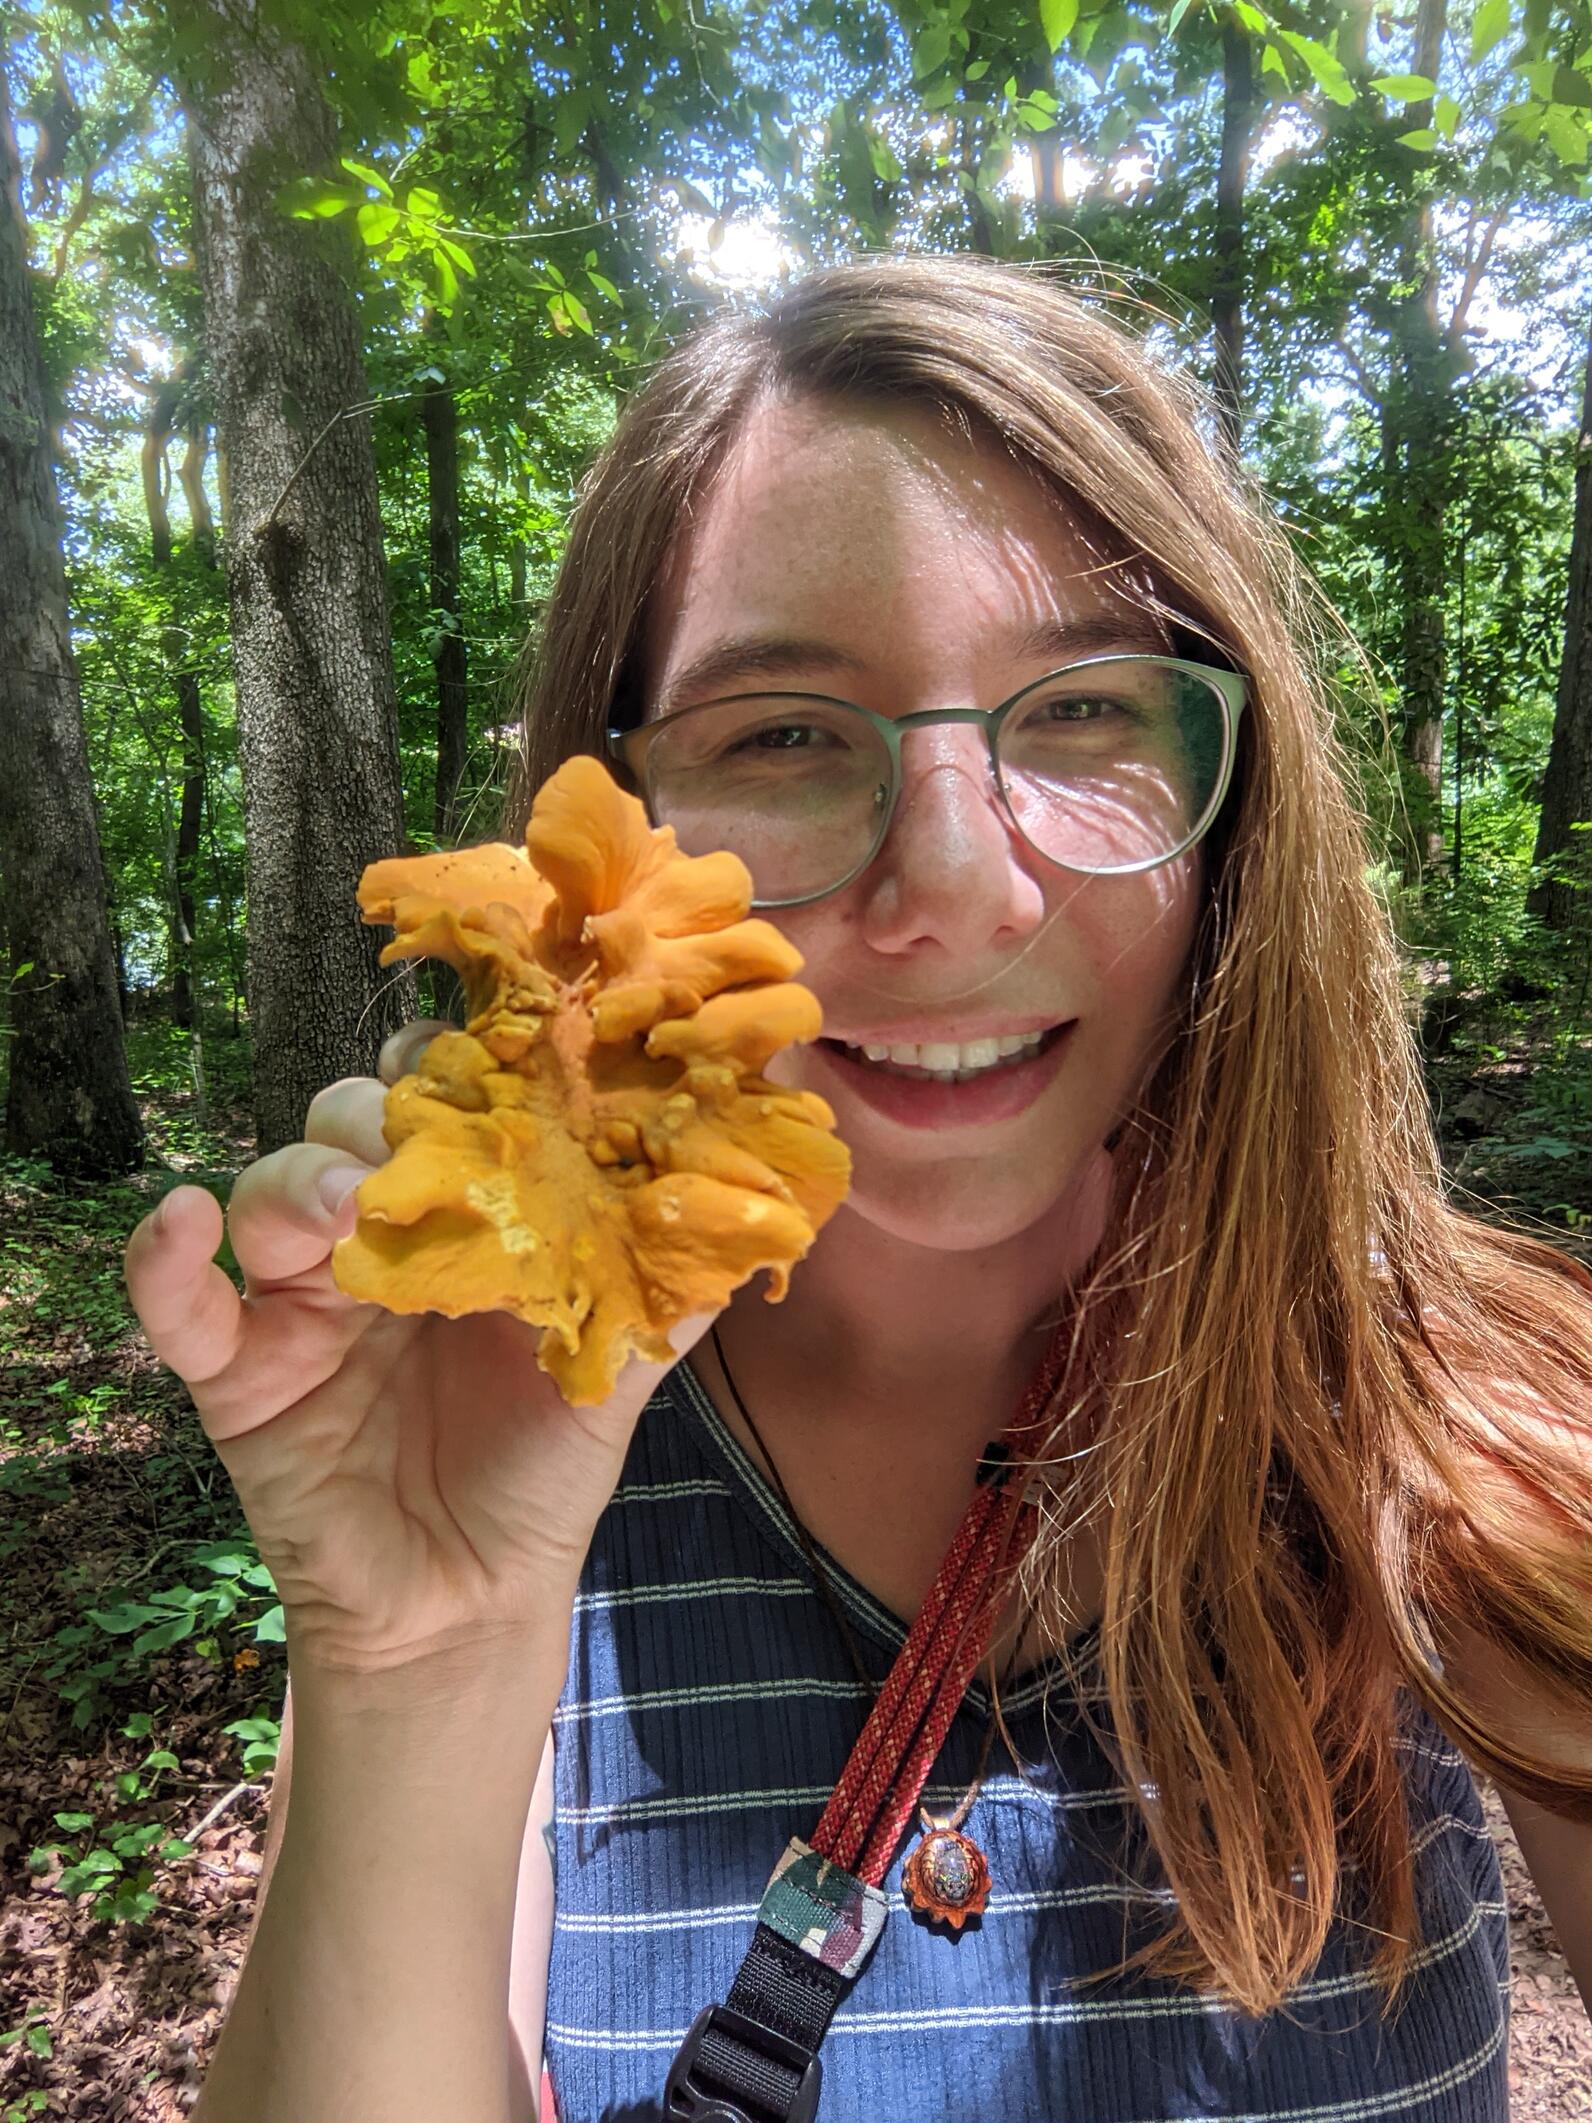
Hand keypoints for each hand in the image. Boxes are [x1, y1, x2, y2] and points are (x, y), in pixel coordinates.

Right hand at [124, 1020, 719, 1677]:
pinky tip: (177, 1224)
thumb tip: (754, 1212)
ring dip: (294, 1176)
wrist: (468, 1607)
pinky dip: (160, 1257)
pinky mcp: (236, 1371)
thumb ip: (665, 1293)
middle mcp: (377, 1240)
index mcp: (466, 1222)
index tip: (490, 1053)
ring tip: (339, 1204)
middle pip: (348, 1126)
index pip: (446, 1107)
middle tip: (411, 1138)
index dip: (459, 1069)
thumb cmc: (540, 1479)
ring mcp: (301, 1301)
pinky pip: (175, 1301)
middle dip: (373, 1115)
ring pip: (269, 1190)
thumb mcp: (614, 1376)